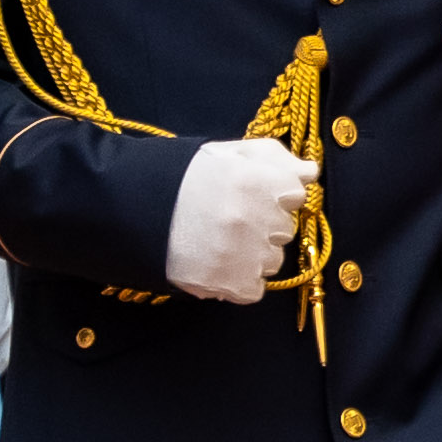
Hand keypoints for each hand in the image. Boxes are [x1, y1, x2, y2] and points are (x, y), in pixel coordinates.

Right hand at [164, 135, 319, 302]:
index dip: (275, 194)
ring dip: (254, 254)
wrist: (131, 209)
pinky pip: (255, 289)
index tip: (252, 193)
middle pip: (285, 229)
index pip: (296, 194)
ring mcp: (244, 254)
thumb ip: (274, 157)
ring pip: (272, 261)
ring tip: (219, 241)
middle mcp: (255, 219)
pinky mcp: (229, 284)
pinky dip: (240, 282)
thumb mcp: (228, 152)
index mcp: (256, 181)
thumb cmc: (181, 177)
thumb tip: (310, 172)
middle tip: (229, 217)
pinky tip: (217, 263)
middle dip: (264, 223)